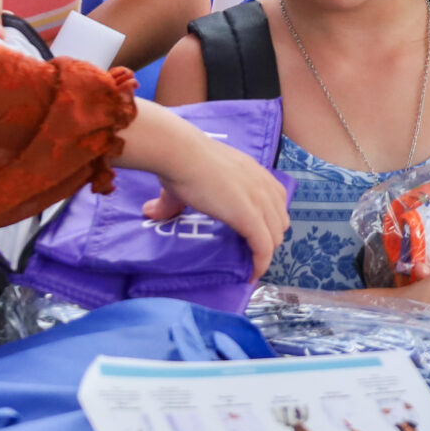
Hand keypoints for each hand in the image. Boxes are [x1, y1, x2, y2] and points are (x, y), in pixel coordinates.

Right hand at [136, 111, 291, 278]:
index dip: (268, 218)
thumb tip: (149, 212)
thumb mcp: (181, 183)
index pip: (276, 199)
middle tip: (248, 251)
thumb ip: (170, 202)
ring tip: (249, 265)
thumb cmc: (180, 162)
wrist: (181, 155)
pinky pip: (264, 248)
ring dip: (265, 253)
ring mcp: (259, 201)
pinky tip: (251, 275)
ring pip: (275, 237)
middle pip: (280, 220)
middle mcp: (263, 185)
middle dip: (269, 238)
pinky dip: (260, 264)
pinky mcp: (250, 218)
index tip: (254, 233)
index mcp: (253, 172)